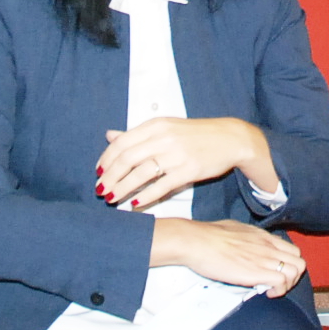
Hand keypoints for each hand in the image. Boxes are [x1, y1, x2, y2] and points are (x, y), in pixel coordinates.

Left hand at [99, 116, 270, 209]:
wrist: (230, 138)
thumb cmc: (195, 134)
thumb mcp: (165, 127)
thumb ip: (136, 134)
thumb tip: (109, 136)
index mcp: (155, 125)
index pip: (121, 143)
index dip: (106, 160)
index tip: (98, 173)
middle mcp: (163, 138)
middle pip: (127, 159)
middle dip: (110, 177)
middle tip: (101, 191)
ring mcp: (176, 154)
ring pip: (140, 174)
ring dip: (122, 188)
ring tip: (112, 199)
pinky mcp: (189, 170)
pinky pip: (161, 186)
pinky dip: (145, 196)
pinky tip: (134, 204)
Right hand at [153, 220, 304, 297]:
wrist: (198, 241)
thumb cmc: (209, 236)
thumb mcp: (235, 229)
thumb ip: (246, 238)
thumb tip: (244, 243)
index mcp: (263, 236)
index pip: (292, 250)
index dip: (288, 264)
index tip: (277, 273)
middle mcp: (268, 246)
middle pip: (299, 261)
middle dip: (292, 277)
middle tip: (278, 284)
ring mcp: (265, 258)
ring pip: (296, 271)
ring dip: (287, 285)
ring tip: (272, 289)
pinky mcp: (257, 271)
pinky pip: (282, 282)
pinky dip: (278, 291)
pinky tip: (267, 293)